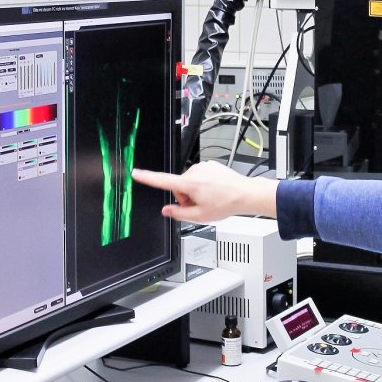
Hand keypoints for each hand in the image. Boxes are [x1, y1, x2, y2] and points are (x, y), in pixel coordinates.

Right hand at [132, 161, 277, 222]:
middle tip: (199, 205)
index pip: (163, 181)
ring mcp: (204, 167)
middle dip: (186, 197)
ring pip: (189, 182)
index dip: (147, 178)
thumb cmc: (226, 203)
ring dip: (195, 191)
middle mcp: (195, 172)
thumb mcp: (200, 216)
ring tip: (209, 198)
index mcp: (190, 184)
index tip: (136, 173)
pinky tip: (214, 191)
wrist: (245, 194)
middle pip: (179, 186)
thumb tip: (167, 211)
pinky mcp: (210, 165)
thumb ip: (179, 214)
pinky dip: (203, 184)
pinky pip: (199, 176)